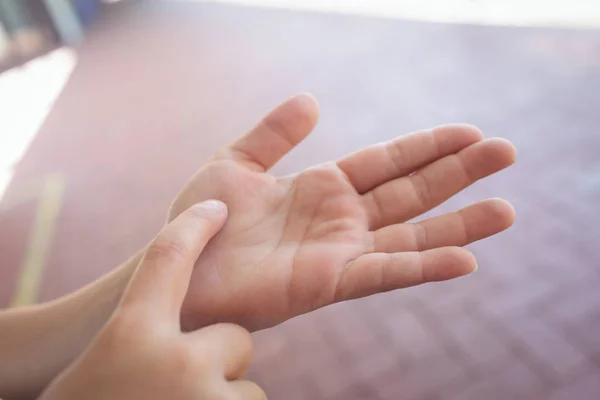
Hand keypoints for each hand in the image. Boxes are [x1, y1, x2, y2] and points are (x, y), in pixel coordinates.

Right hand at [40, 201, 264, 399]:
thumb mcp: (105, 366)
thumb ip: (145, 338)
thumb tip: (192, 324)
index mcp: (130, 334)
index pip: (167, 259)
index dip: (193, 229)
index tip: (215, 210)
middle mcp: (175, 360)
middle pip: (236, 339)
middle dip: (218, 362)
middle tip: (180, 389)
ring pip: (247, 387)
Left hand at [171, 94, 515, 330]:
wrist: (178, 268)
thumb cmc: (201, 220)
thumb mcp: (236, 162)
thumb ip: (274, 133)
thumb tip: (311, 100)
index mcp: (323, 187)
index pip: (387, 161)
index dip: (428, 146)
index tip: (469, 132)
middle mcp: (341, 220)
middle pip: (411, 192)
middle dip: (458, 173)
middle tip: (506, 152)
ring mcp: (340, 252)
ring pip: (411, 236)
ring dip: (459, 225)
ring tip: (506, 210)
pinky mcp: (329, 283)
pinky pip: (384, 274)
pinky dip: (423, 268)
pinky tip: (465, 260)